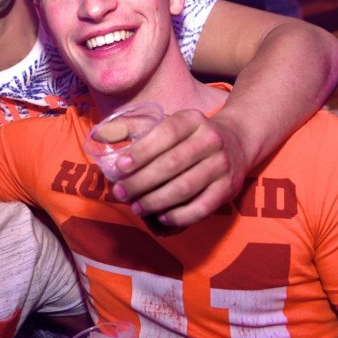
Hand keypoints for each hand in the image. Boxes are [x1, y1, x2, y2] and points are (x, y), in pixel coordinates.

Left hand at [108, 109, 249, 229]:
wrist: (237, 143)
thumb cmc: (189, 137)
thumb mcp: (168, 123)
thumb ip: (135, 127)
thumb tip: (100, 134)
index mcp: (192, 120)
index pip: (166, 133)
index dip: (142, 151)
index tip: (120, 167)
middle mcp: (211, 140)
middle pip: (172, 164)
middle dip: (142, 181)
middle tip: (121, 192)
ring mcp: (222, 165)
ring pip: (185, 187)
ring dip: (156, 201)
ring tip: (137, 207)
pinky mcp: (228, 189)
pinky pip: (202, 207)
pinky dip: (180, 216)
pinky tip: (163, 217)